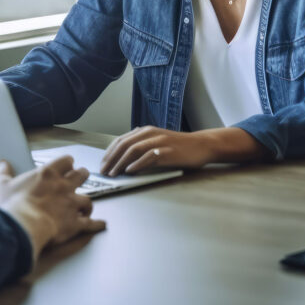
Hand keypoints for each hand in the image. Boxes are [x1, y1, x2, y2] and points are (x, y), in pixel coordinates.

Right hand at [0, 156, 105, 264]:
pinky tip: (100, 224)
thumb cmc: (12, 205)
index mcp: (47, 174)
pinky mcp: (75, 223)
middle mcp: (63, 186)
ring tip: (85, 206)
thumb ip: (3, 171)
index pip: (65, 161)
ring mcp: (71, 205)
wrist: (22, 226)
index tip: (66, 165)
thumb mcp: (2, 184)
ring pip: (88, 200)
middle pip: (81, 175)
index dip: (67, 163)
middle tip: (80, 178)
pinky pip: (90, 223)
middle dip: (81, 176)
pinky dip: (96, 224)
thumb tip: (0, 161)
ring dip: (86, 203)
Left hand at [100, 126, 267, 175]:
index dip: (109, 153)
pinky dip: (137, 164)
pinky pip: (149, 157)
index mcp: (145, 131)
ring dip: (120, 162)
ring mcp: (159, 141)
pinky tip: (130, 171)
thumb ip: (141, 147)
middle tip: (104, 172)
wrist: (202, 145)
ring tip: (113, 173)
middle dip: (111, 159)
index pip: (120, 140)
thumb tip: (122, 161)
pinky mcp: (168, 152)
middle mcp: (150, 133)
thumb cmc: (179, 147)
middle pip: (124, 145)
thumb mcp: (157, 142)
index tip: (102, 165)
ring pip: (133, 150)